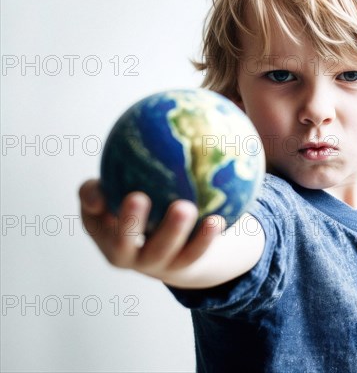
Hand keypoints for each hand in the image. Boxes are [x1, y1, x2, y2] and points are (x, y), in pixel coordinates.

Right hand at [78, 179, 227, 286]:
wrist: (171, 246)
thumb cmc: (144, 205)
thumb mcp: (127, 188)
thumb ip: (127, 166)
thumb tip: (127, 137)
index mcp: (104, 231)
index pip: (91, 217)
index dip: (92, 204)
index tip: (100, 189)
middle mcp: (123, 253)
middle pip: (122, 243)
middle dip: (128, 222)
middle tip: (138, 197)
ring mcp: (153, 263)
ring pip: (162, 250)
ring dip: (173, 231)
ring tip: (186, 208)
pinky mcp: (180, 267)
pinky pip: (193, 253)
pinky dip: (205, 238)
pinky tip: (216, 219)